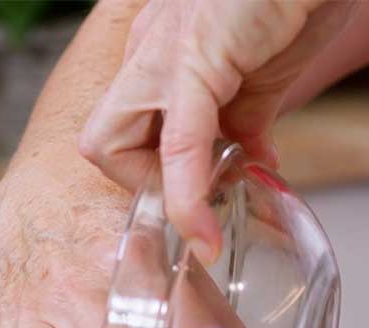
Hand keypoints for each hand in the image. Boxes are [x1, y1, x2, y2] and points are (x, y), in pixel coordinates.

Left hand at [80, 0, 352, 258]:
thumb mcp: (268, 71)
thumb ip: (247, 118)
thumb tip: (246, 161)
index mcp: (162, 54)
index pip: (127, 132)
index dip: (160, 174)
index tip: (210, 188)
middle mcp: (148, 52)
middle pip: (100, 143)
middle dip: (146, 187)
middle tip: (200, 197)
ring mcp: (163, 52)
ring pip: (111, 145)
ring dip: (158, 192)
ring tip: (206, 210)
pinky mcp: (194, 59)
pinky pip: (177, 147)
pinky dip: (187, 201)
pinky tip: (206, 233)